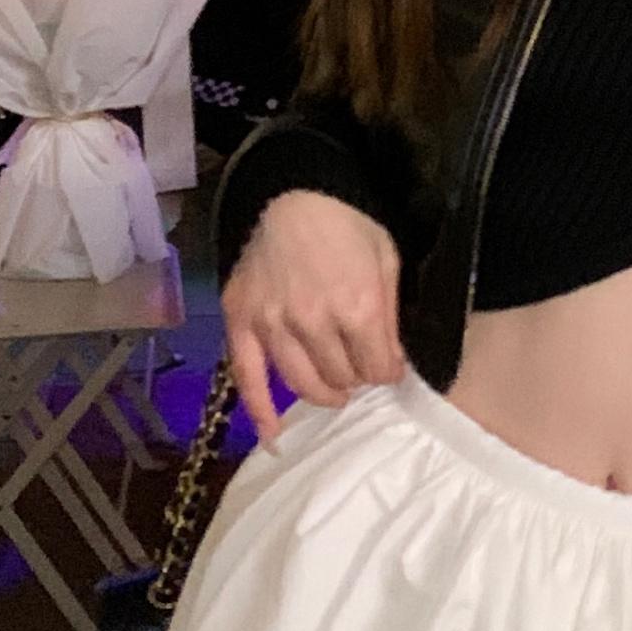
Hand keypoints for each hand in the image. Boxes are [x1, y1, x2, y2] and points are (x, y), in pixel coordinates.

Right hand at [223, 189, 404, 435]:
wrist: (294, 194)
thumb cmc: (348, 226)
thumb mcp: (386, 261)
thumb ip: (390, 318)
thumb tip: (390, 364)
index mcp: (356, 307)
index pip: (378, 370)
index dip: (387, 371)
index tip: (387, 366)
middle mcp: (312, 322)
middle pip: (341, 380)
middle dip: (356, 377)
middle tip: (358, 364)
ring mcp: (272, 324)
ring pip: (302, 384)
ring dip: (324, 393)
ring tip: (334, 388)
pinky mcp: (241, 321)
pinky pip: (246, 378)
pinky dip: (259, 411)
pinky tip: (273, 436)